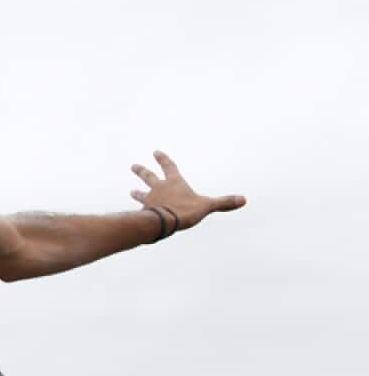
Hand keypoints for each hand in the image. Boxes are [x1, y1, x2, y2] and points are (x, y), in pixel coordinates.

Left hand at [129, 150, 245, 231]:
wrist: (162, 223)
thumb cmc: (184, 211)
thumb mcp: (206, 206)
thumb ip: (223, 202)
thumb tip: (243, 199)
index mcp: (173, 183)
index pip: (168, 166)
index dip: (163, 159)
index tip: (155, 152)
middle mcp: (159, 189)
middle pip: (148, 177)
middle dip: (141, 171)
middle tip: (133, 166)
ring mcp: (149, 200)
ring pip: (142, 194)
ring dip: (137, 193)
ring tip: (132, 191)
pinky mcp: (144, 213)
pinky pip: (141, 212)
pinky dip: (139, 213)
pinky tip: (136, 216)